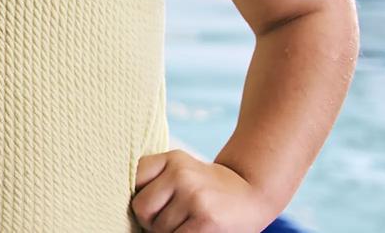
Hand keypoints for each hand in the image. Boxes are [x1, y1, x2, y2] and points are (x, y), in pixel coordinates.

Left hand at [133, 150, 271, 232]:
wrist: (254, 194)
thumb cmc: (209, 189)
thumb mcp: (182, 172)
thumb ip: (156, 181)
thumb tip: (131, 208)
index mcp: (172, 158)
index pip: (134, 180)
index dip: (142, 197)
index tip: (157, 202)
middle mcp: (181, 173)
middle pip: (141, 208)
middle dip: (151, 220)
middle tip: (173, 219)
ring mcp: (194, 195)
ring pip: (158, 227)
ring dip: (170, 231)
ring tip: (190, 222)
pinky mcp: (205, 218)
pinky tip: (197, 230)